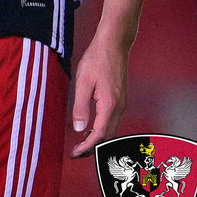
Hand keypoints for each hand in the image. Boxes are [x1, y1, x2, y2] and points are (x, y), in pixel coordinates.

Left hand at [68, 36, 127, 157]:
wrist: (114, 43)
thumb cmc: (97, 58)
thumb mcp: (83, 81)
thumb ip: (81, 107)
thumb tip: (78, 129)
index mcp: (109, 104)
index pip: (100, 136)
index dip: (87, 148)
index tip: (74, 153)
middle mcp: (119, 106)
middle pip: (108, 137)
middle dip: (93, 148)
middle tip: (76, 152)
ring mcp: (122, 102)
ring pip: (111, 129)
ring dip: (98, 139)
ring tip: (81, 142)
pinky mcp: (121, 98)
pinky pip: (113, 120)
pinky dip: (103, 129)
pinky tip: (92, 127)